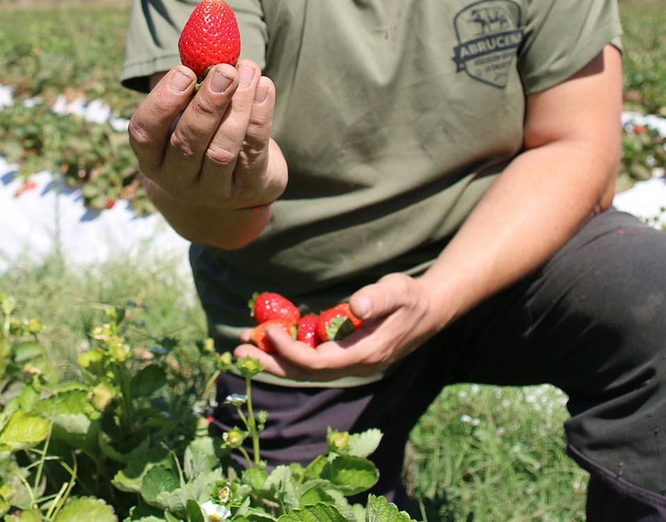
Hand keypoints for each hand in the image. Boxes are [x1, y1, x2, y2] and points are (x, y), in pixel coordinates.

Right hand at [127, 61, 284, 211]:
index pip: (144, 132)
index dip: (162, 102)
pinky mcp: (247, 190)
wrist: (237, 176)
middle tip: (225, 71)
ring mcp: (212, 191)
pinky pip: (254, 151)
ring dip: (238, 106)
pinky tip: (263, 87)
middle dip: (207, 104)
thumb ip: (191, 84)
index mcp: (152, 157)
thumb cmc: (205, 129)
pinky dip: (260, 115)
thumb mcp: (188, 111)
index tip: (184, 72)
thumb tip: (209, 42)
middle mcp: (176, 180)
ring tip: (248, 72)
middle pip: (187, 144)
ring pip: (222, 150)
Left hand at [234, 273, 448, 380]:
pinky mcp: (344, 355)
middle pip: (306, 373)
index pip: (320, 362)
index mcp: (365, 354)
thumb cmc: (411, 298)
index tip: (271, 331)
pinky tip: (270, 339)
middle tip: (238, 354)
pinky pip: (311, 360)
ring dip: (274, 360)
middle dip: (272, 363)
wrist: (428, 311)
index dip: (292, 351)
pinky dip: (288, 352)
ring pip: (305, 370)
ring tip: (244, 349)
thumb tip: (356, 306)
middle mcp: (354, 365)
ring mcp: (349, 363)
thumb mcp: (398, 291)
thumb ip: (378, 298)